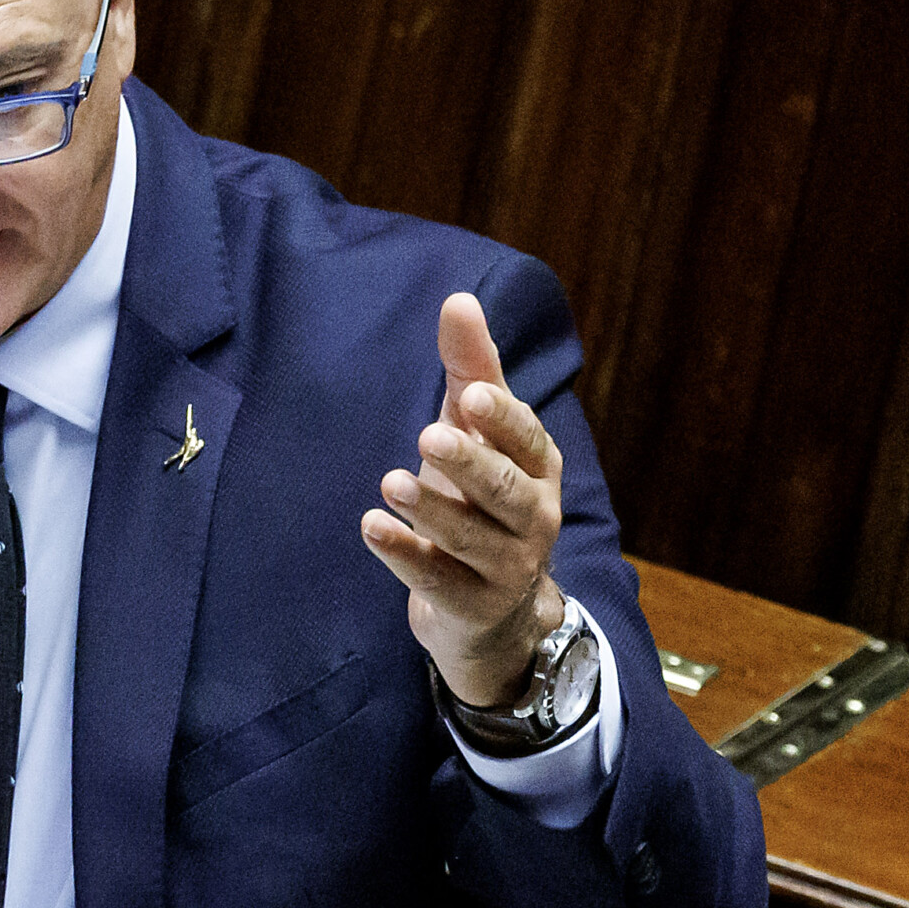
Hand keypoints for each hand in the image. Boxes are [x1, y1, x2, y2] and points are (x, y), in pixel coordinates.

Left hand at [361, 291, 565, 706]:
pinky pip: (440, 581)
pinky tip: (371, 528)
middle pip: (507, 491)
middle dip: (471, 464)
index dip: (501, 419)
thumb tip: (459, 299)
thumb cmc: (481, 497)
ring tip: (391, 483)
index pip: (526, 440)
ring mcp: (508, 568)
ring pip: (475, 539)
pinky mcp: (473, 607)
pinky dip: (405, 555)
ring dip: (434, 511)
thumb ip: (470, 369)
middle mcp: (534, 518)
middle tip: (429, 437)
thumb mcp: (475, 431)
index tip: (469, 396)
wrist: (492, 608)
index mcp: (538, 468)